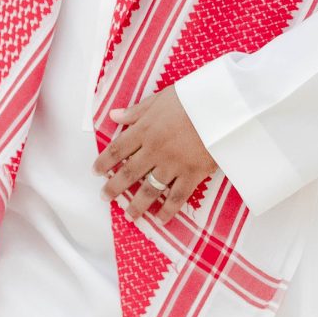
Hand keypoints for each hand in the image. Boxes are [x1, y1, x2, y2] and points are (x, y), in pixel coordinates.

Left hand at [95, 89, 214, 226]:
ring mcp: (173, 164)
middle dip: (114, 188)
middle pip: (129, 173)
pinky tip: (160, 220)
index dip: (104, 162)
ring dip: (137, 205)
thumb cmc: (192, 97)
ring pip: (149, 189)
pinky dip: (167, 210)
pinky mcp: (192, 174)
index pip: (117, 149)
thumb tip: (113, 115)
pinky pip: (177, 197)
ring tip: (130, 216)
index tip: (95, 172)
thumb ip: (136, 111)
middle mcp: (154, 149)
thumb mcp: (160, 98)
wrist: (222, 105)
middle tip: (104, 197)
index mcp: (145, 129)